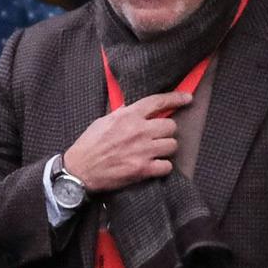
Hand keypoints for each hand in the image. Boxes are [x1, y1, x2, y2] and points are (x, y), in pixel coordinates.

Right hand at [60, 92, 191, 192]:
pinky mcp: (143, 169)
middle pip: (171, 126)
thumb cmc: (89, 144)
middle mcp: (139, 131)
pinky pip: (167, 166)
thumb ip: (123, 114)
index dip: (176, 98)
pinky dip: (163, 167)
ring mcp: (143, 151)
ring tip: (155, 151)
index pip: (158, 102)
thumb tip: (136, 110)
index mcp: (128, 116)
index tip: (187, 98)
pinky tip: (154, 166)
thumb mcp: (104, 121)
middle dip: (166, 131)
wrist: (80, 169)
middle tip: (157, 136)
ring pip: (172, 145)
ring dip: (165, 148)